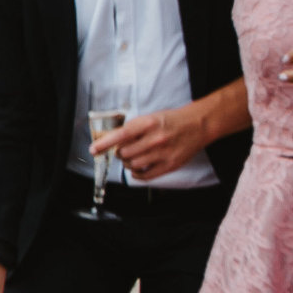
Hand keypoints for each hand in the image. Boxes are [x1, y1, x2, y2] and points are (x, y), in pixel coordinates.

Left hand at [93, 103, 213, 181]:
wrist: (197, 124)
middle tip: (123, 150)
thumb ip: (132, 129)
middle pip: (125, 153)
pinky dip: (137, 174)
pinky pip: (146, 175)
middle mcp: (155, 139)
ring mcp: (163, 153)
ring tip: (132, 157)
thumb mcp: (149, 118)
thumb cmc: (170, 120)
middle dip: (119, 153)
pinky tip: (137, 169)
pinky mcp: (170, 165)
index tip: (94, 150)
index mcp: (148, 123)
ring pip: (133, 165)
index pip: (120, 135)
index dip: (104, 144)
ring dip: (128, 163)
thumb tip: (112, 141)